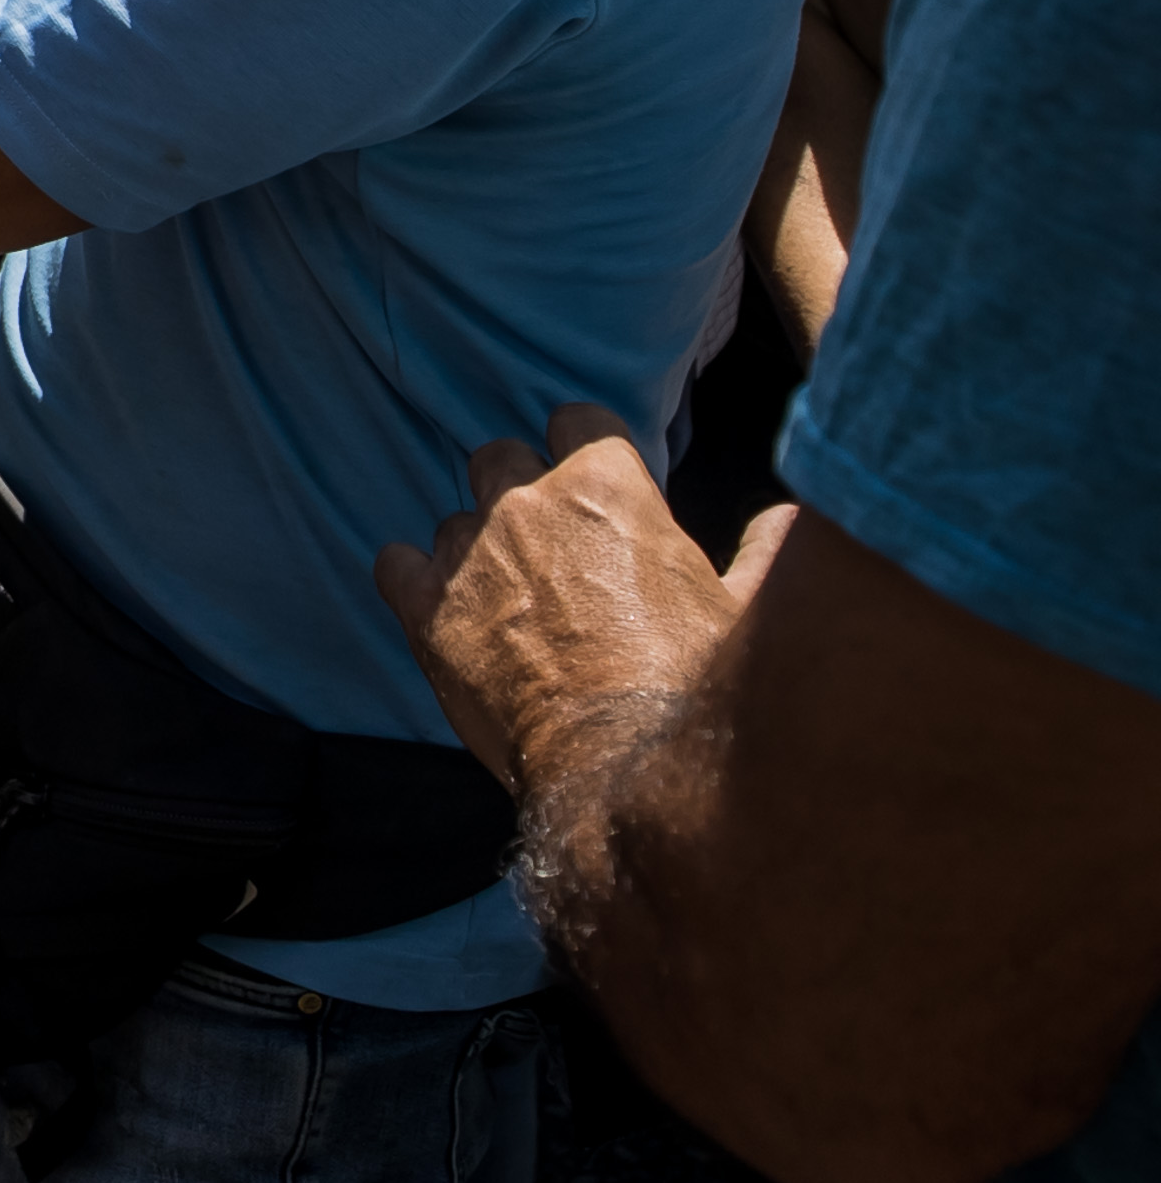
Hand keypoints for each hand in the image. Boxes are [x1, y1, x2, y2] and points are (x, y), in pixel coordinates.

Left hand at [375, 403, 778, 788]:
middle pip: (499, 459)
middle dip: (519, 492)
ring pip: (454, 523)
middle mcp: (526, 503)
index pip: (577, 421)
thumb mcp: (745, 611)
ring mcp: (469, 554)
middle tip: (548, 548)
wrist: (624, 762)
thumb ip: (765, 552)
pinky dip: (413, 581)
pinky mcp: (425, 609)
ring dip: (475, 552)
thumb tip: (788, 518)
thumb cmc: (693, 686)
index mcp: (606, 487)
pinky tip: (440, 609)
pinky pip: (395, 565)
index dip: (583, 451)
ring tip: (510, 606)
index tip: (591, 482)